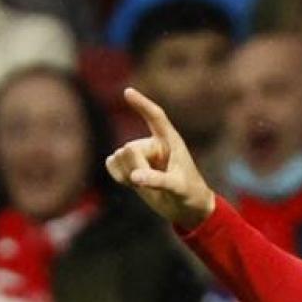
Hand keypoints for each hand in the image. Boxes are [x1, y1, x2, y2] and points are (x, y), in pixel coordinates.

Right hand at [106, 88, 214, 229]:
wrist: (186, 209)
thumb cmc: (190, 194)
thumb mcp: (178, 187)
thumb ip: (158, 180)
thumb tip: (135, 177)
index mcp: (170, 141)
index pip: (155, 117)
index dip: (142, 104)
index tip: (127, 92)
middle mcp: (153, 144)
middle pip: (130, 149)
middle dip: (137, 168)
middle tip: (156, 182)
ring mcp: (140, 154)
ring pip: (118, 157)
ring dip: (128, 174)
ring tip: (148, 184)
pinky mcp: (130, 166)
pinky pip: (110, 163)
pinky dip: (117, 175)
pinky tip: (131, 184)